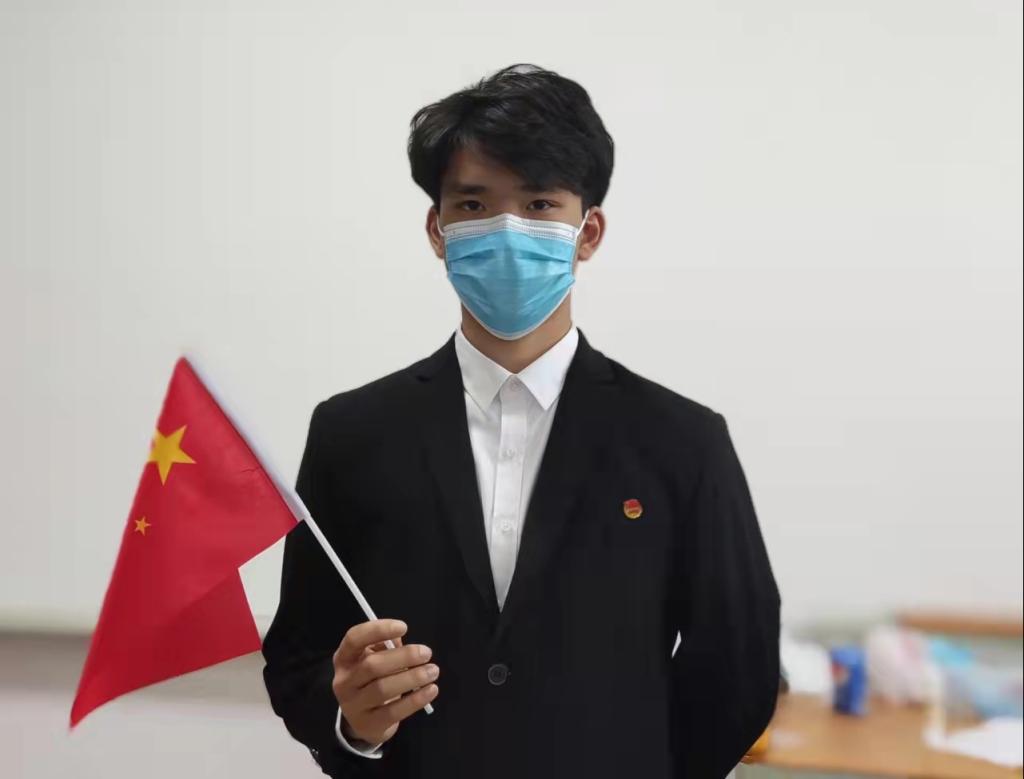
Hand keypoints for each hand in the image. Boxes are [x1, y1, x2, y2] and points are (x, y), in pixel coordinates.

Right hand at [332, 619, 439, 746]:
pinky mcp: (369, 724)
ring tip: (432, 671)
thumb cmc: (372, 681)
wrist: (363, 721)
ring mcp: (353, 705)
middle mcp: (344, 681)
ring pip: (382, 689)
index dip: (378, 630)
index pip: (354, 639)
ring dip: (412, 678)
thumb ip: (386, 647)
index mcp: (344, 658)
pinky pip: (394, 711)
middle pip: (372, 665)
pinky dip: (415, 700)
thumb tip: (401, 639)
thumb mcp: (373, 659)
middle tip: (427, 653)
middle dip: (403, 657)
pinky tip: (431, 690)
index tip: (404, 627)